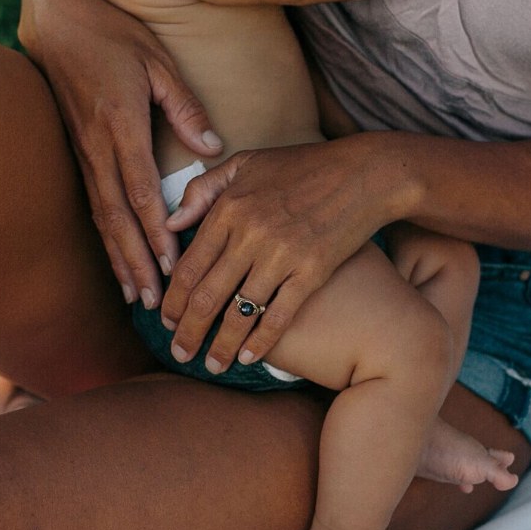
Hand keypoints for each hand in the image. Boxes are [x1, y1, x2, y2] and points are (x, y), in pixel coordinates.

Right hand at [20, 0, 222, 306]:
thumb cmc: (114, 35)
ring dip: (120, 259)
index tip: (175, 265)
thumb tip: (212, 146)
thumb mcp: (156, 62)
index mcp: (120, 126)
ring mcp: (84, 153)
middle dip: (139, 261)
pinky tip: (118, 263)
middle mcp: (98, 147)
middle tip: (157, 301)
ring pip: (103, 217)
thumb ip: (184, 106)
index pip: (141, 191)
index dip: (158, 232)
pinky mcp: (79, 154)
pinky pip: (94, 205)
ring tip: (137, 297)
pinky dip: (107, 239)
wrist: (58, 17)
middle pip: (120, 217)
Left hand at [160, 136, 396, 370]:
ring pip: (239, 312)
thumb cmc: (306, 166)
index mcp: (229, 209)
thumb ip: (204, 189)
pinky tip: (249, 358)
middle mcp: (250, 234)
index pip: (188, 264)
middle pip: (206, 295)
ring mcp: (282, 255)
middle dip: (188, 331)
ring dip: (221, 345)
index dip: (172, 299)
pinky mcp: (312, 271)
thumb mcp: (247, 163)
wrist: (365, 175)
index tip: (164, 321)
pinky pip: (280, 315)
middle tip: (180, 353)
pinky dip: (261, 341)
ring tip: (211, 366)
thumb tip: (170, 223)